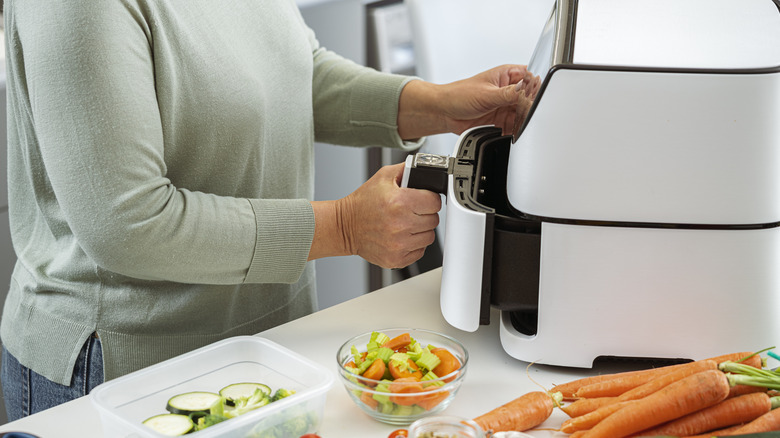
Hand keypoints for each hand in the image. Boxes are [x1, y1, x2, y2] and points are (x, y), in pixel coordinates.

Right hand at [336, 163, 440, 268]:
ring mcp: (399, 244)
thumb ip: (407, 169)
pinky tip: (402, 236)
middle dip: (424, 214)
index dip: (429, 199)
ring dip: (421, 230)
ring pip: (429, 237)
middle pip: (433, 220)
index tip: (422, 200)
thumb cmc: (363, 203)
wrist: (344, 226)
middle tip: (410, 211)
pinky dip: (414, 244)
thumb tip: (425, 169)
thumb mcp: (383, 176)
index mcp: (400, 202)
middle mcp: (401, 225)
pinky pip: (420, 251)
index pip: (434, 202)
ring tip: (406, 223)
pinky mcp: (397, 259)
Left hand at [398, 64, 538, 139]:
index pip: (530, 78)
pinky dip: (515, 129)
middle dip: (529, 107)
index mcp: (507, 74)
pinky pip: (514, 124)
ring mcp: (505, 104)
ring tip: (521, 126)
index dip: (535, 88)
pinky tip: (513, 132)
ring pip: (523, 113)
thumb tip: (525, 91)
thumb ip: (508, 94)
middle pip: (529, 98)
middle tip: (526, 115)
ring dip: (523, 120)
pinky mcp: (501, 118)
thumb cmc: (459, 95)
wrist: (444, 113)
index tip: (534, 99)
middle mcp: (508, 88)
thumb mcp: (486, 94)